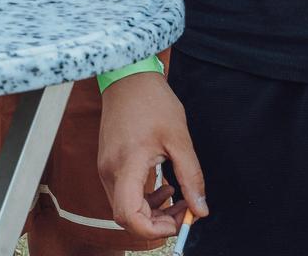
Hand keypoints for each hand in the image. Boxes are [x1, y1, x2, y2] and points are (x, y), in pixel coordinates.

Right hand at [97, 72, 206, 240]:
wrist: (128, 78)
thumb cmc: (152, 102)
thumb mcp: (179, 139)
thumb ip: (191, 177)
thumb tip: (201, 209)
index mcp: (127, 165)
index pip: (129, 216)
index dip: (154, 229)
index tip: (178, 221)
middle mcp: (110, 170)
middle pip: (126, 217)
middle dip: (157, 223)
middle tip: (184, 211)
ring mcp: (106, 167)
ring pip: (125, 207)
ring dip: (151, 211)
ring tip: (177, 198)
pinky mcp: (108, 163)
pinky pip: (123, 193)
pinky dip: (143, 198)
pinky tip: (163, 185)